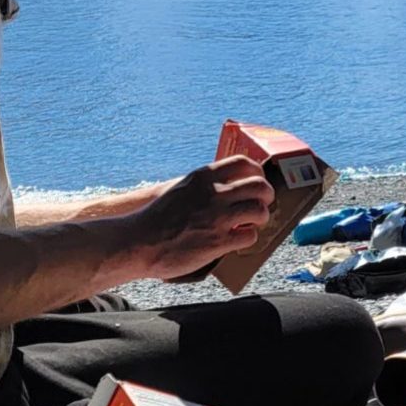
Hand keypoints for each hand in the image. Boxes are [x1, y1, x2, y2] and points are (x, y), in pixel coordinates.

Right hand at [128, 156, 274, 280]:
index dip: (257, 172)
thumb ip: (204, 185)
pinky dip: (249, 237)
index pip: (243, 163)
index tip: (258, 181)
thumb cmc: (157, 217)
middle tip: (264, 203)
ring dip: (261, 217)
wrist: (138, 241)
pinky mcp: (218, 241)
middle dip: (266, 195)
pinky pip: (250, 236)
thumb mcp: (181, 188)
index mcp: (203, 177)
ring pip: (259, 210)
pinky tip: (240, 238)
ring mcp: (217, 217)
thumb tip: (228, 186)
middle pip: (259, 186)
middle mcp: (214, 193)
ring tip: (255, 222)